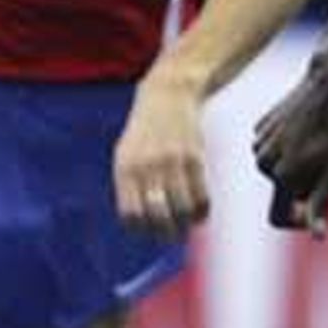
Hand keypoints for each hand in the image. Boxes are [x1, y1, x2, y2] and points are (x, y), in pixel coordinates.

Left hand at [114, 78, 210, 239]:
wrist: (168, 94)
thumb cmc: (145, 131)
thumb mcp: (126, 154)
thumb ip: (129, 186)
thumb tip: (139, 225)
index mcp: (125, 168)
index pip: (131, 215)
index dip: (141, 229)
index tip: (150, 228)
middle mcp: (146, 166)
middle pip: (157, 216)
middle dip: (167, 232)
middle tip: (173, 233)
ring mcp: (171, 162)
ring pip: (182, 210)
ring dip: (187, 224)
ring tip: (188, 222)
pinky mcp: (194, 157)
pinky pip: (200, 197)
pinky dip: (202, 212)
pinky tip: (201, 211)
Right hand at [253, 68, 327, 234]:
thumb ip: (322, 206)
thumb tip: (318, 236)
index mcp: (282, 177)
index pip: (278, 218)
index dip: (298, 221)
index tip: (316, 210)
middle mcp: (264, 163)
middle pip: (282, 191)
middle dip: (304, 187)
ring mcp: (260, 143)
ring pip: (278, 170)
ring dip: (297, 167)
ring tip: (321, 147)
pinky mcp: (261, 126)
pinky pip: (274, 149)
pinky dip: (289, 147)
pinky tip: (308, 130)